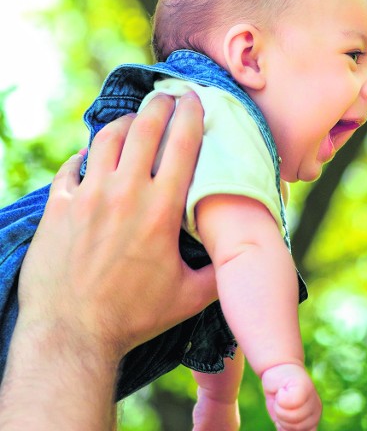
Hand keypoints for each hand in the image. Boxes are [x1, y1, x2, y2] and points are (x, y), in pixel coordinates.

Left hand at [17, 92, 217, 360]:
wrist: (72, 334)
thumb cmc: (135, 316)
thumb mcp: (190, 298)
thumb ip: (220, 272)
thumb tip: (244, 258)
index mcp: (160, 211)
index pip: (182, 146)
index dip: (190, 116)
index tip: (195, 100)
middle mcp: (125, 194)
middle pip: (144, 130)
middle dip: (159, 105)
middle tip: (167, 96)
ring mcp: (87, 198)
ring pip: (107, 139)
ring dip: (125, 123)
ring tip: (134, 120)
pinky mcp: (58, 208)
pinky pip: (72, 166)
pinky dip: (86, 154)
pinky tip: (94, 154)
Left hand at [188, 388, 240, 430]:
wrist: (218, 383)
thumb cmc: (211, 410)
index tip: (205, 424)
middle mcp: (231, 425)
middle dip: (202, 427)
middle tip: (206, 415)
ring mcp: (227, 413)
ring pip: (207, 422)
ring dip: (202, 416)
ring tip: (207, 407)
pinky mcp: (221, 403)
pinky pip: (207, 411)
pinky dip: (204, 406)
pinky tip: (207, 400)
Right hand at [262, 363, 321, 430]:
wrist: (278, 369)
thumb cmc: (280, 394)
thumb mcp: (280, 417)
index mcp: (313, 418)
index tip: (281, 417)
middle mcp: (316, 408)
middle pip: (297, 427)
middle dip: (282, 419)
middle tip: (280, 404)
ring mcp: (312, 396)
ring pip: (294, 416)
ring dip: (280, 408)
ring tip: (281, 396)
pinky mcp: (304, 385)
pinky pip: (291, 403)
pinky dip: (281, 398)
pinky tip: (282, 390)